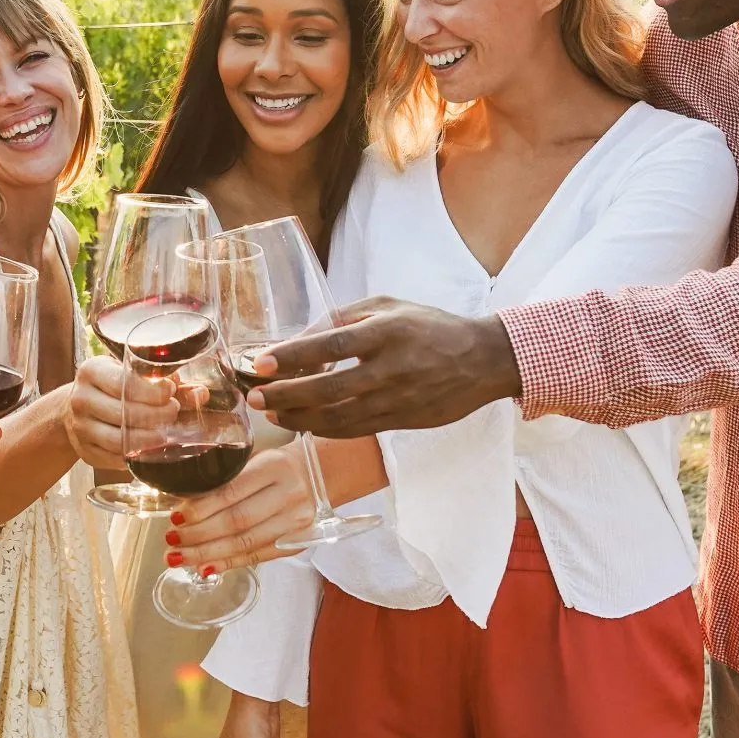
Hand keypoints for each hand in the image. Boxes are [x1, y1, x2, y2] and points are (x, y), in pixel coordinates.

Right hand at [62, 354, 171, 470]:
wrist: (73, 407)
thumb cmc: (107, 385)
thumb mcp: (125, 371)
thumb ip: (156, 378)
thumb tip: (189, 390)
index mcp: (91, 372)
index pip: (124, 383)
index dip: (153, 391)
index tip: (170, 392)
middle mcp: (81, 399)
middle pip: (124, 413)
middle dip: (156, 414)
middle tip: (172, 412)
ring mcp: (80, 427)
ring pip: (117, 440)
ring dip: (147, 439)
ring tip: (163, 434)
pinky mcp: (84, 450)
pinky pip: (113, 458)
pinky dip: (134, 456)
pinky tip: (148, 449)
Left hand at [170, 445, 310, 570]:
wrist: (318, 475)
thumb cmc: (277, 467)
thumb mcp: (255, 459)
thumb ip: (226, 478)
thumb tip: (184, 503)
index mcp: (273, 467)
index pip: (231, 492)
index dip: (201, 508)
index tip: (175, 518)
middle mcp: (288, 494)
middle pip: (237, 521)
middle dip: (199, 535)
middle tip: (171, 540)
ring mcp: (295, 521)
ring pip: (245, 542)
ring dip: (208, 553)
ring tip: (180, 557)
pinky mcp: (297, 541)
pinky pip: (258, 556)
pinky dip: (229, 563)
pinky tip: (206, 567)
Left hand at [248, 297, 521, 438]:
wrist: (482, 360)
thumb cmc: (429, 326)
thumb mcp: (388, 306)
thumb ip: (343, 319)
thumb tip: (299, 338)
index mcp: (387, 331)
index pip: (332, 344)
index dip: (294, 355)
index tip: (263, 362)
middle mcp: (392, 368)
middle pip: (329, 388)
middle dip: (286, 396)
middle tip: (256, 397)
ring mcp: (397, 399)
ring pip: (339, 418)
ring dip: (299, 419)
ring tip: (272, 414)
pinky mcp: (401, 421)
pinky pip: (355, 430)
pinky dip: (324, 430)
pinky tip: (303, 423)